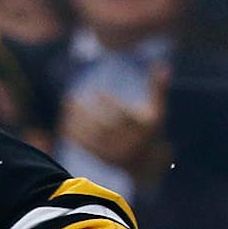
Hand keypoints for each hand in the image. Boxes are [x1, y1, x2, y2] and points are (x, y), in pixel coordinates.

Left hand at [59, 66, 169, 182]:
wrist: (147, 164)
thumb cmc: (150, 130)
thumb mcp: (158, 110)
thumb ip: (158, 88)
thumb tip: (163, 65)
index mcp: (143, 130)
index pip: (123, 115)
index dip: (109, 103)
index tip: (96, 92)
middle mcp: (129, 142)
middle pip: (104, 126)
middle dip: (87, 111)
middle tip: (73, 97)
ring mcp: (115, 152)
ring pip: (92, 136)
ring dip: (76, 120)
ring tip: (67, 103)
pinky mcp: (102, 159)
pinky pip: (86, 146)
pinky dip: (74, 134)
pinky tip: (64, 121)